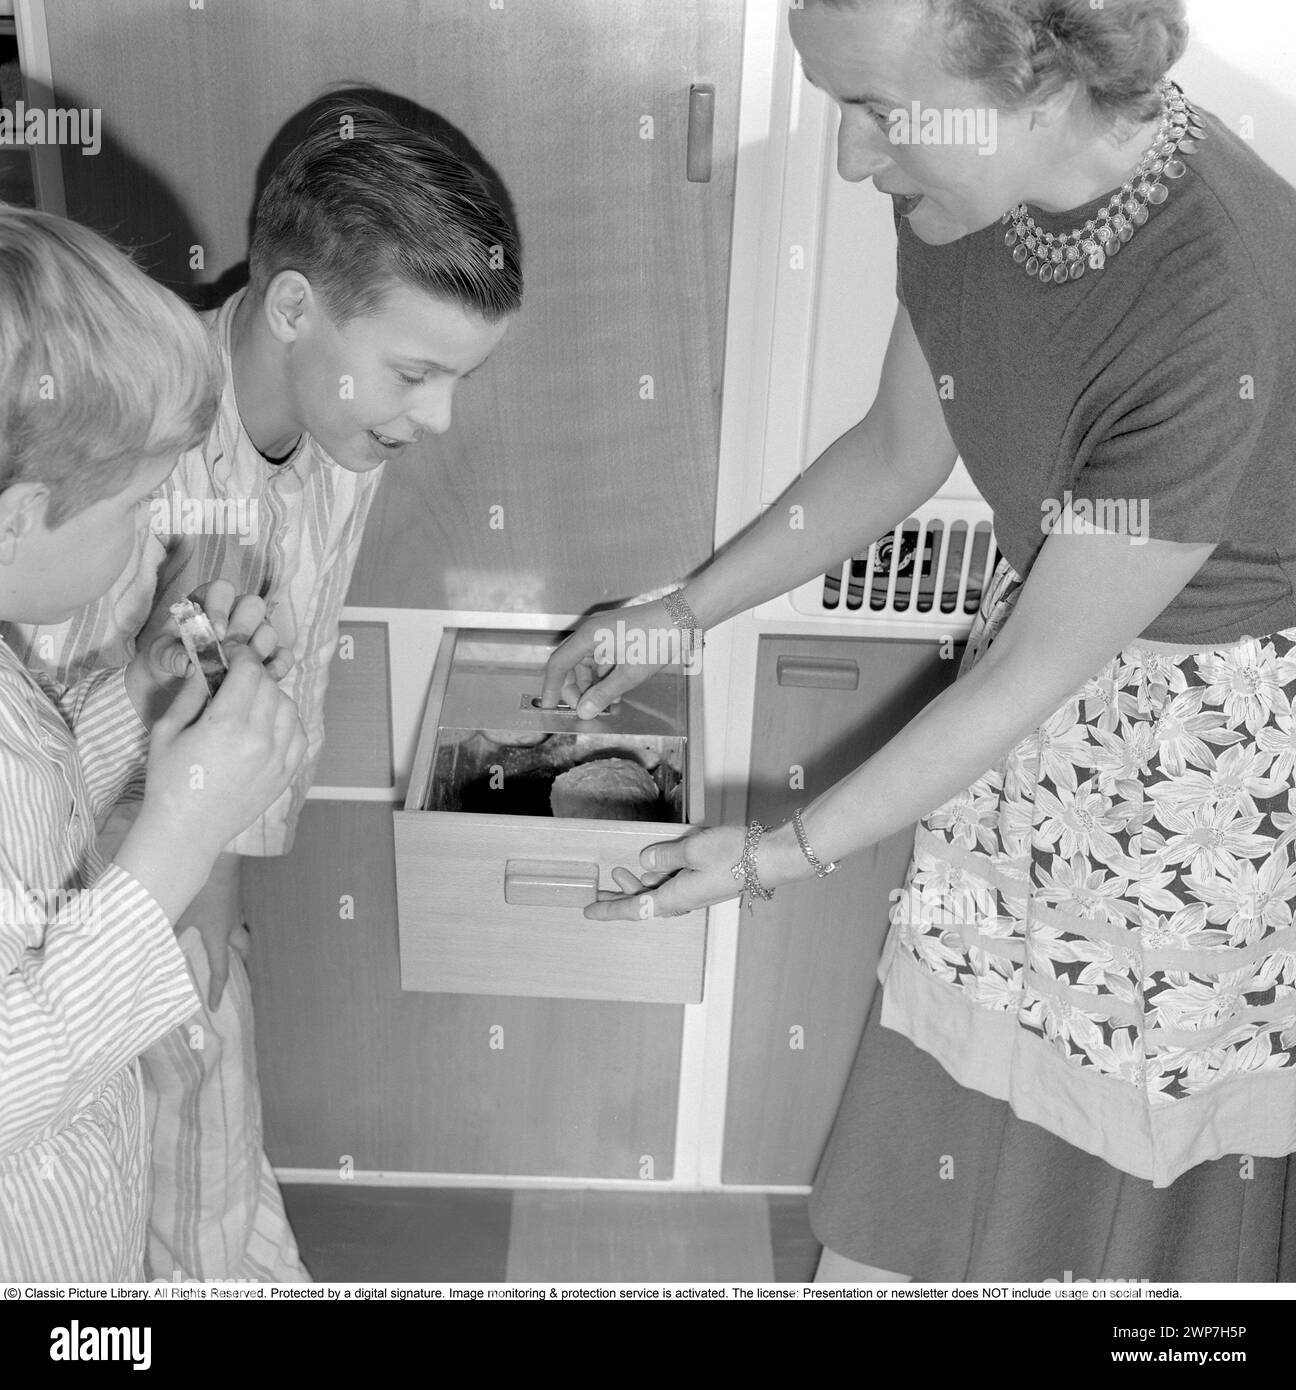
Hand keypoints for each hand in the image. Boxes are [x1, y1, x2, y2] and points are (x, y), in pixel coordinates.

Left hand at [127, 579, 293, 723]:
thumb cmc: (167, 660)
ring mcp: (254, 635)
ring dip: (257, 650)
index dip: (221, 609)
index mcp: (207, 602)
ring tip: (239, 670)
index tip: (215, 633)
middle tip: (229, 651)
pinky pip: (283, 656)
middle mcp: (234, 615)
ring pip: (269, 631)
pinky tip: (260, 681)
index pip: (222, 589)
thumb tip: (189, 664)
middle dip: (243, 628)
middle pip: (253, 605)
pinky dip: (276, 668)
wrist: (174, 685)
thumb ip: (171, 655)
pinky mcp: (267, 658)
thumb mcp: (159, 656)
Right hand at [138, 642, 306, 859]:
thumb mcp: (167, 730)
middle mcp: (258, 740)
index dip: (242, 655)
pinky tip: (266, 727)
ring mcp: (277, 759)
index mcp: (226, 725)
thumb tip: (208, 663)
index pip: (250, 671)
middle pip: (270, 686)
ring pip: (289, 708)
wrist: (186, 831)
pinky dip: (286, 723)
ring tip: (250, 705)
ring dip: (272, 698)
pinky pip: (299, 735)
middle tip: (237, 679)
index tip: (233, 654)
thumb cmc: (168, 781)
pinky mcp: (286, 775)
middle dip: (254, 676)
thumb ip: (192, 693)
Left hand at [178, 852, 241, 1009]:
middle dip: (240, 959)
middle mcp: (230, 924)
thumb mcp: (177, 912)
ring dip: (235, 938)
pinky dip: (226, 919)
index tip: (215, 1007)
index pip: (220, 969)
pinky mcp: (230, 891)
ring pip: (241, 928)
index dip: (217, 990)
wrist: (219, 854)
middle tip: (236, 967)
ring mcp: (233, 906)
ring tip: (224, 942)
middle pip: (243, 947)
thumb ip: (166, 931)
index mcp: (219, 934)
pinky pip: (232, 912)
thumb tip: (153, 947)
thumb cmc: (198, 887)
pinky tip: (212, 914)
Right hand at [539, 599, 677, 718]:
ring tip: (607, 704)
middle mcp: (592, 632)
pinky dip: (605, 676)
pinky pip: (602, 659)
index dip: (551, 687)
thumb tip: (583, 711)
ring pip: (587, 664)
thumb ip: (603, 694)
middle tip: (586, 710)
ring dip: (593, 685)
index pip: (558, 664)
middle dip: (576, 690)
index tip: (549, 707)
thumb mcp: (630, 674)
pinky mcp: (617, 635)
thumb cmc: (657, 640)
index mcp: (589, 637)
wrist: (684, 617)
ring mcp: (604, 632)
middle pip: (571, 665)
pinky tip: (617, 692)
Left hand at [584, 825, 757, 920]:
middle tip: (597, 891)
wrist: (771, 859)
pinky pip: (673, 886)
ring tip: (620, 872)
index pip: (633, 908)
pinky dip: (657, 879)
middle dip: (618, 898)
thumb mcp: (691, 849)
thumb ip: (664, 855)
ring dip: (638, 885)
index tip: (588, 911)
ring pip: (657, 894)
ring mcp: (696, 894)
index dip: (608, 909)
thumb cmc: (734, 856)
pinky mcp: (706, 885)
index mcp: (675, 898)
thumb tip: (645, 861)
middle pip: (642, 904)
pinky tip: (653, 866)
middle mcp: (683, 901)